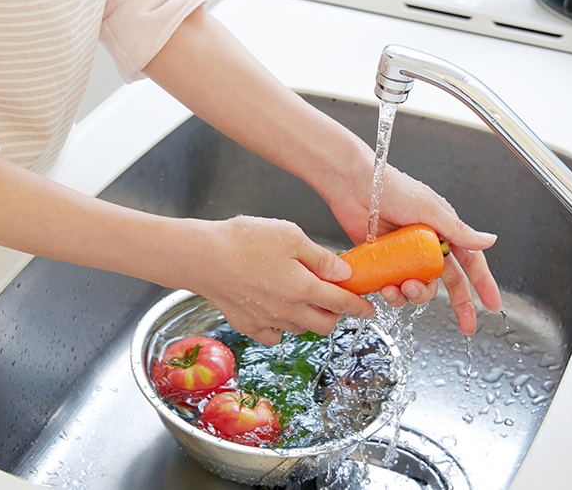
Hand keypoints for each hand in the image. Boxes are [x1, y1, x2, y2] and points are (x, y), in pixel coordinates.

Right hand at [188, 216, 374, 345]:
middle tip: (334, 300)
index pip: (341, 303)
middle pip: (324, 324)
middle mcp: (288, 311)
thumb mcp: (290, 235)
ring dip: (309, 319)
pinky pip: (273, 335)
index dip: (358, 306)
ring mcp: (267, 321)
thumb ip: (321, 257)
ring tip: (303, 299)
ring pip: (300, 329)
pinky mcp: (247, 325)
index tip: (369, 309)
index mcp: (304, 288)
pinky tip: (278, 310)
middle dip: (335, 315)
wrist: (202, 257)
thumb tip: (343, 272)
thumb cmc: (244, 240)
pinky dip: (281, 327)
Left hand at [324, 161, 501, 335]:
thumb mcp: (428, 208)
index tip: (491, 304)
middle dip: (459, 304)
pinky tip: (386, 288)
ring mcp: (405, 255)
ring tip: (403, 288)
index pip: (470, 261)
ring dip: (415, 295)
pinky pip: (394, 285)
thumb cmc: (390, 186)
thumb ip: (458, 229)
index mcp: (444, 229)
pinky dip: (392, 292)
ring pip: (420, 287)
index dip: (483, 283)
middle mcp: (427, 244)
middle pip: (449, 281)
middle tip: (465, 324)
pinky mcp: (384, 262)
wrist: (352, 185)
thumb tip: (490, 240)